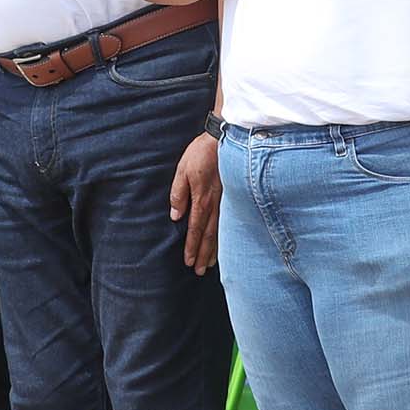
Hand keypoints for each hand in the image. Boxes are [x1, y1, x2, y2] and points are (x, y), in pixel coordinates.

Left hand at [168, 132, 219, 272]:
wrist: (225, 138)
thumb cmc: (201, 153)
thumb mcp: (182, 171)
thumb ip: (179, 194)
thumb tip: (176, 216)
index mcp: (202, 200)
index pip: (196, 229)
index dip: (192, 247)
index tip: (189, 262)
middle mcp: (216, 205)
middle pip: (209, 236)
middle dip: (203, 254)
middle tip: (199, 271)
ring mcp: (227, 202)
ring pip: (221, 231)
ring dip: (216, 250)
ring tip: (210, 264)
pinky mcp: (233, 197)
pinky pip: (230, 222)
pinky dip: (227, 236)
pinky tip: (225, 243)